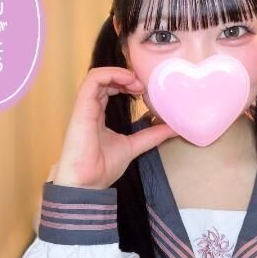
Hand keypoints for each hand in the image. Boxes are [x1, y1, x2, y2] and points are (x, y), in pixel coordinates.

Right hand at [52, 67, 177, 188]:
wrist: (88, 183)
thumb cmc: (103, 167)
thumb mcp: (134, 146)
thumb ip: (151, 135)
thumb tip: (174, 129)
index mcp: (98, 115)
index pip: (108, 88)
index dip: (126, 84)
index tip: (144, 91)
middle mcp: (90, 108)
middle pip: (104, 79)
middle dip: (125, 76)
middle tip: (143, 86)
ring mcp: (85, 107)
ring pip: (97, 75)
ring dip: (119, 73)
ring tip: (136, 82)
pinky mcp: (82, 107)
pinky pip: (92, 80)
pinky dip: (111, 74)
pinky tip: (128, 81)